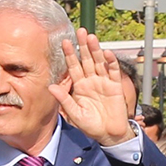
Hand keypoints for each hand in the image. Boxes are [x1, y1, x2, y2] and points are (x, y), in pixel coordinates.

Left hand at [48, 28, 138, 146]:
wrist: (108, 134)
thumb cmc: (90, 125)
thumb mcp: (74, 114)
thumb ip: (64, 100)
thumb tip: (50, 87)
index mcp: (80, 86)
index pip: (74, 67)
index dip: (70, 54)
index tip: (65, 42)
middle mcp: (91, 81)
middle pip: (87, 59)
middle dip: (83, 46)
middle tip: (80, 31)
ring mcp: (104, 82)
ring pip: (99, 62)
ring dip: (96, 50)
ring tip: (91, 37)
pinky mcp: (115, 86)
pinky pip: (113, 72)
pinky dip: (110, 62)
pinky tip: (106, 53)